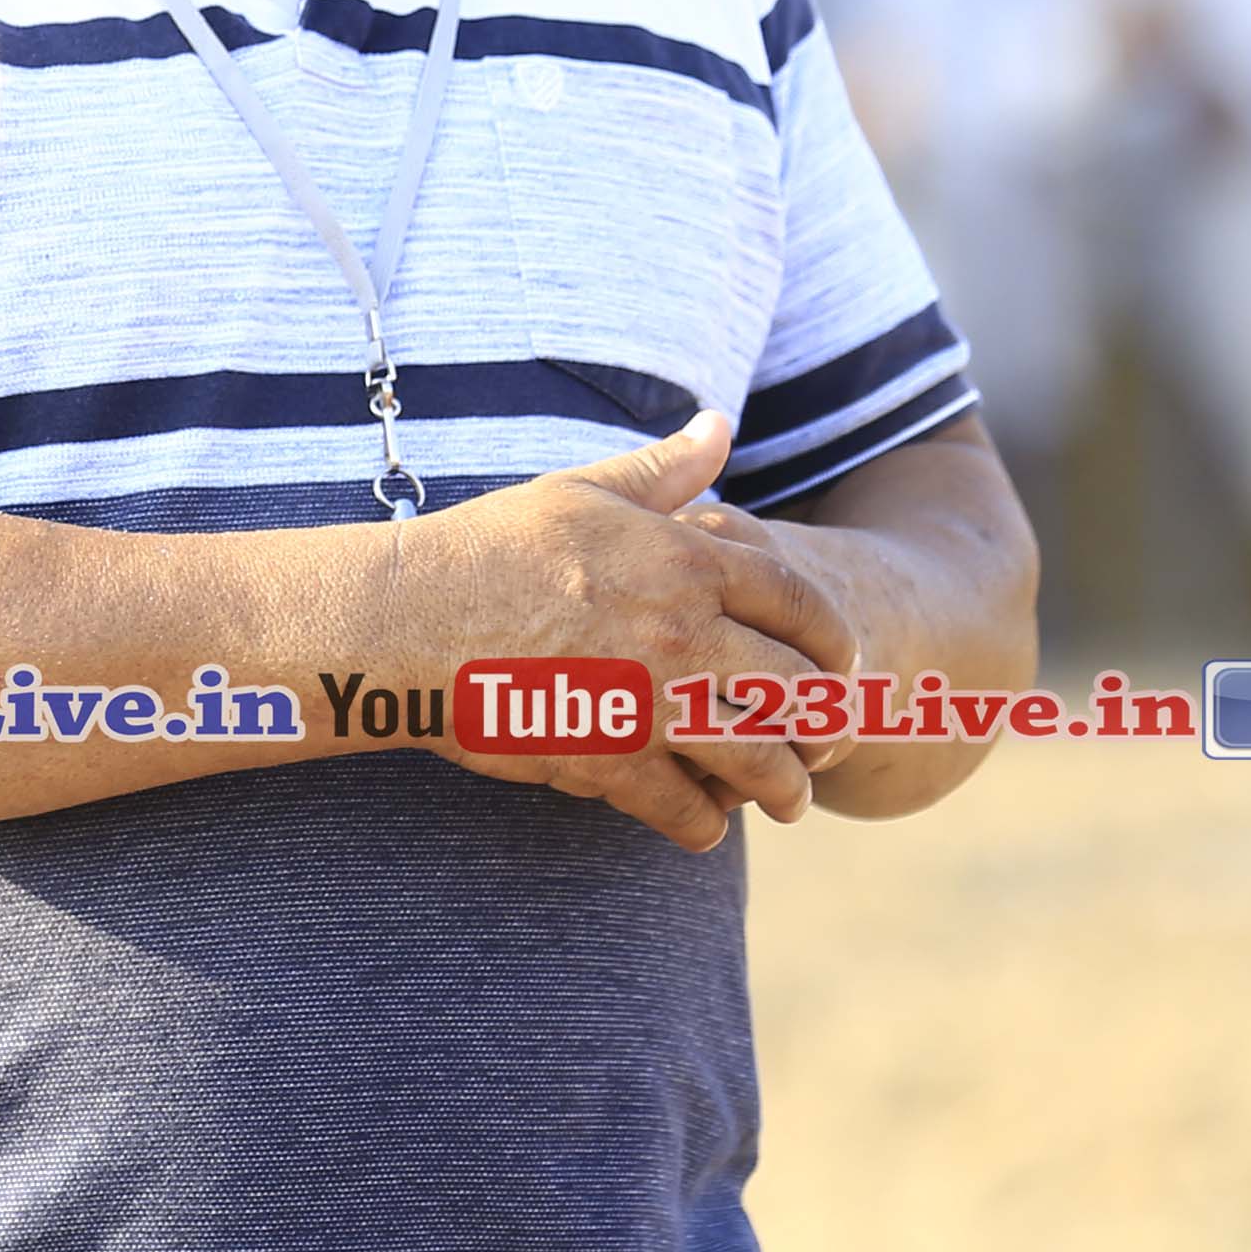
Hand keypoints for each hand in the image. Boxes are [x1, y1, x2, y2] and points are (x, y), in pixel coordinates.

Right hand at [382, 410, 860, 850]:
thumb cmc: (491, 547)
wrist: (408, 621)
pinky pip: (683, 809)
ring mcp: (649, 703)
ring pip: (758, 759)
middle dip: (826, 722)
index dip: (835, 639)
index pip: (801, 602)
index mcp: (686, 561)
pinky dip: (703, 825)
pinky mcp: (607, 761)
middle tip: (831, 740)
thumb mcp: (584, 491)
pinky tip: (705, 826)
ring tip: (790, 798)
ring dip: (786, 787)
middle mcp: (683, 633)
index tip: (841, 661)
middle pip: (798, 689)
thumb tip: (720, 424)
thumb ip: (664, 471)